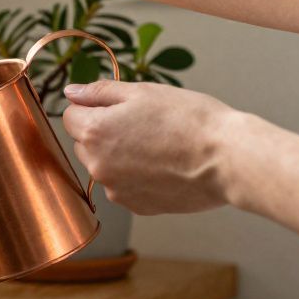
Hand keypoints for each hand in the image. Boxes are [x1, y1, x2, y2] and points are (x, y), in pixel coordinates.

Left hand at [61, 80, 236, 214]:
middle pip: (84, 143)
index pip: (70, 116)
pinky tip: (164, 165)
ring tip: (157, 146)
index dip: (93, 108)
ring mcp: (116, 189)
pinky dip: (136, 176)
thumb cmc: (190, 120)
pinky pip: (124, 186)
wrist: (228, 159)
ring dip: (119, 156)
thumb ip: (99, 92)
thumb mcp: (142, 92)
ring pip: (104, 166)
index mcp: (94, 132)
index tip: (117, 107)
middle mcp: (97, 165)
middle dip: (102, 132)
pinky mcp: (136, 205)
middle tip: (142, 125)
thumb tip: (71, 93)